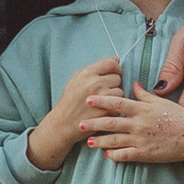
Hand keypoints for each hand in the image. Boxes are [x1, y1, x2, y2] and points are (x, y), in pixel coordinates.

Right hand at [26, 55, 121, 171]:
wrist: (63, 123)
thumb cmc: (70, 101)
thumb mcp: (77, 79)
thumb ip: (96, 69)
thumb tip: (116, 59)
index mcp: (88, 73)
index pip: (111, 63)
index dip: (115, 68)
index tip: (113, 74)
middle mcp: (95, 83)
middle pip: (117, 77)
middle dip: (112, 84)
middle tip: (102, 92)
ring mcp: (102, 98)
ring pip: (120, 92)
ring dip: (114, 97)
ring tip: (102, 102)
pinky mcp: (107, 111)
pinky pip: (118, 106)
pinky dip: (113, 108)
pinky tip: (103, 110)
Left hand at [82, 78, 183, 173]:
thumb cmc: (179, 118)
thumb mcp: (162, 103)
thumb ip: (145, 95)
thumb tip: (133, 84)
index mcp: (143, 110)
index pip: (117, 104)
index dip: (101, 101)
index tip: (88, 99)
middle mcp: (139, 125)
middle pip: (111, 123)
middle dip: (93, 123)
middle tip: (79, 123)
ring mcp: (141, 140)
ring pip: (115, 141)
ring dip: (100, 141)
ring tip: (88, 141)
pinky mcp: (145, 154)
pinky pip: (126, 155)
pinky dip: (115, 155)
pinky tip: (107, 155)